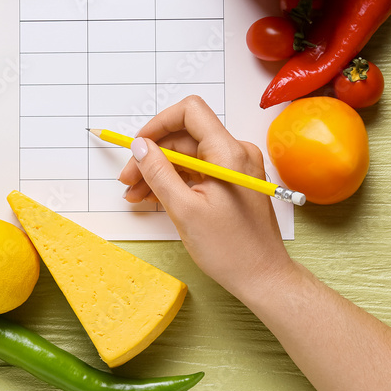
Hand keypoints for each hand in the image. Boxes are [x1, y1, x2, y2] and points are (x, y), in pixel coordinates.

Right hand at [118, 96, 293, 300]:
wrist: (263, 277)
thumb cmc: (231, 249)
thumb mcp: (184, 210)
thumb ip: (158, 172)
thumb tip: (140, 146)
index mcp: (229, 153)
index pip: (190, 112)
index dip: (158, 124)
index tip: (138, 146)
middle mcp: (236, 153)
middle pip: (184, 137)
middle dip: (152, 156)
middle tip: (128, 181)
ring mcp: (236, 168)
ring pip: (188, 156)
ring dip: (159, 171)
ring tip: (136, 195)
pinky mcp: (233, 182)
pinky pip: (198, 171)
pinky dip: (175, 181)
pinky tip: (154, 198)